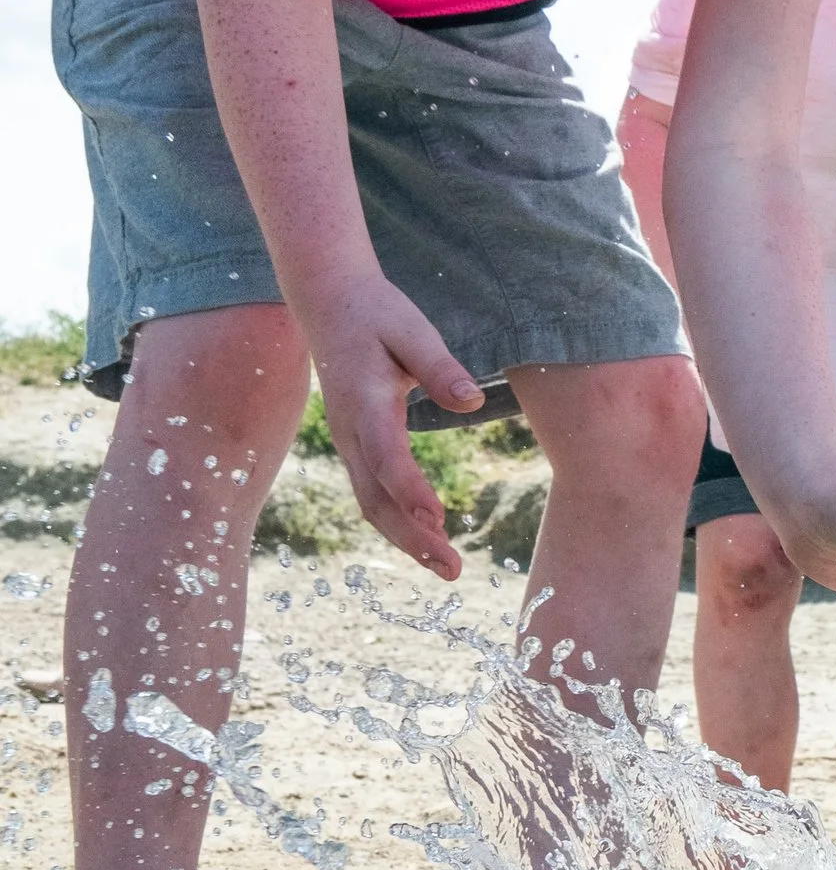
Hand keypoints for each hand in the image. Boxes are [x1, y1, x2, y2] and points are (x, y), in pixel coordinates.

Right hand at [305, 273, 485, 577]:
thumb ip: (440, 366)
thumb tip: (473, 399)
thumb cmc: (376, 313)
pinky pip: (371, 492)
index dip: (411, 489)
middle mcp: (350, 431)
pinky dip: (396, 520)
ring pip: (371, 503)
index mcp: (364, 402)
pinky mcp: (354, 444)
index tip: (439, 519)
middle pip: (376, 498)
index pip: (388, 456)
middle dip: (413, 538)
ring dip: (407, 539)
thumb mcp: (411, 329)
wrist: (327, 300)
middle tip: (453, 569)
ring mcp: (347, 442)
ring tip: (447, 566)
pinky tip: (427, 536)